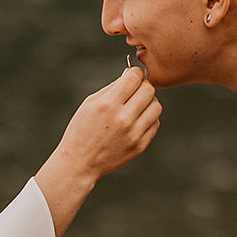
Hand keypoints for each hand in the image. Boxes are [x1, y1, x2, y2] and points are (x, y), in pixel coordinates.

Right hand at [35, 66, 161, 236]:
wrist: (80, 163)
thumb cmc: (82, 130)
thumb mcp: (90, 104)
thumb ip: (112, 87)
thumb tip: (131, 73)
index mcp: (108, 105)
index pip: (134, 78)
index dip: (135, 73)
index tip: (132, 76)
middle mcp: (123, 119)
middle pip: (149, 89)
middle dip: (142, 86)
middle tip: (134, 91)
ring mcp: (133, 134)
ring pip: (156, 106)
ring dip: (148, 102)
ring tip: (136, 106)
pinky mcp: (140, 146)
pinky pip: (155, 123)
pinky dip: (148, 119)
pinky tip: (136, 121)